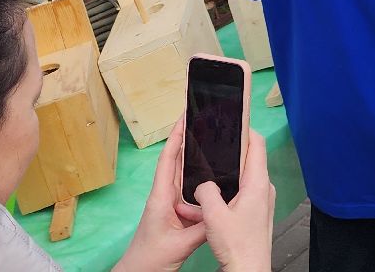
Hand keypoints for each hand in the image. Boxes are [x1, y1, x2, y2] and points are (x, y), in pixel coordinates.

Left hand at [113, 116, 207, 271]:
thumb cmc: (151, 259)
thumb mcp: (181, 244)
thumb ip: (204, 227)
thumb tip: (224, 209)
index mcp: (161, 198)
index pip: (168, 161)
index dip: (176, 137)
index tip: (185, 116)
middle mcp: (164, 197)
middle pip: (176, 162)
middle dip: (186, 140)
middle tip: (202, 122)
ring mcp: (169, 205)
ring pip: (183, 177)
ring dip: (195, 160)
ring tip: (213, 144)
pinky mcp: (175, 214)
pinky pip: (189, 193)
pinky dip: (200, 182)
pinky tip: (214, 179)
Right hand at [193, 128, 275, 271]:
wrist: (249, 269)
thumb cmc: (236, 244)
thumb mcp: (214, 216)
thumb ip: (206, 192)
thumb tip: (203, 183)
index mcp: (258, 183)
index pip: (257, 145)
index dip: (245, 129)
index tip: (231, 121)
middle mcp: (265, 188)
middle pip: (252, 158)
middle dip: (235, 148)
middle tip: (215, 141)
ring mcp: (263, 199)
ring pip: (248, 175)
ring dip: (233, 169)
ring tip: (212, 165)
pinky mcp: (258, 210)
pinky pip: (246, 189)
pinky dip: (233, 184)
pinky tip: (217, 191)